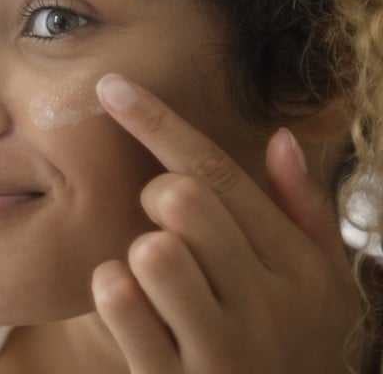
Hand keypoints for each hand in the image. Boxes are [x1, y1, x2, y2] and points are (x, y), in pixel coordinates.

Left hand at [91, 73, 361, 373]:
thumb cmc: (290, 350)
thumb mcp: (321, 287)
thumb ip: (304, 211)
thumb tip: (281, 137)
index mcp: (299, 268)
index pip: (218, 172)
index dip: (157, 121)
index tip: (111, 86)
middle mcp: (267, 305)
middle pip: (182, 197)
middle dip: (156, 197)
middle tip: (164, 226)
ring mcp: (223, 351)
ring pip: (151, 248)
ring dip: (138, 253)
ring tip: (157, 279)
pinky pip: (121, 301)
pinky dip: (112, 290)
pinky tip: (133, 308)